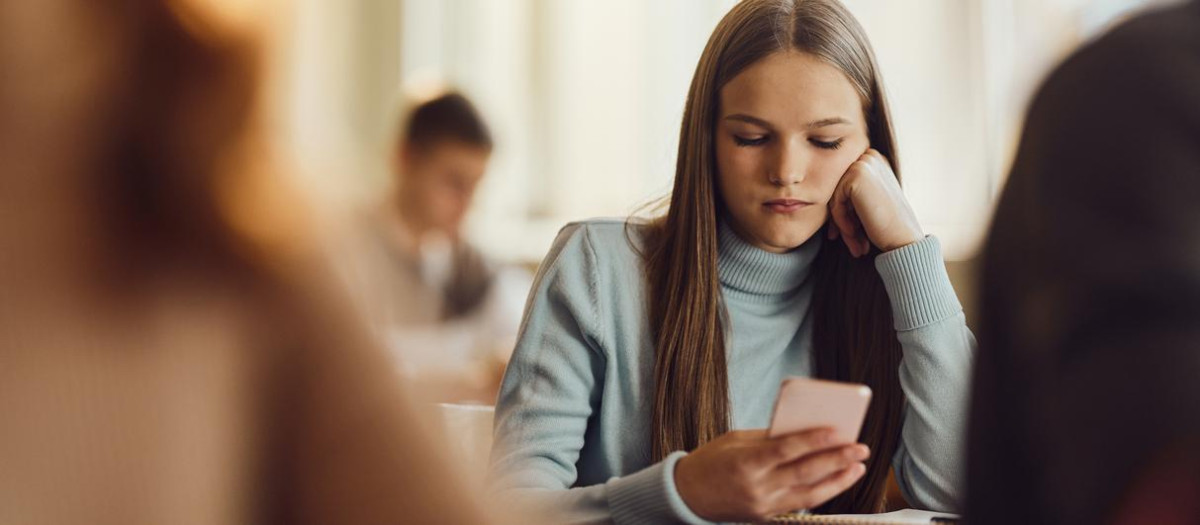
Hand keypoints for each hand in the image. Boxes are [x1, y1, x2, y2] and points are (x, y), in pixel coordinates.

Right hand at [674, 428, 869, 521]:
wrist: (688, 494)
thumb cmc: (711, 460)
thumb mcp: (736, 441)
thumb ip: (769, 438)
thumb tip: (804, 430)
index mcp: (746, 463)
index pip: (787, 450)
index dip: (814, 440)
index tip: (838, 431)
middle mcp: (757, 488)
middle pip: (805, 473)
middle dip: (836, 460)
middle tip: (860, 448)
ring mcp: (763, 506)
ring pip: (810, 494)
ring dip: (838, 480)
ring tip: (857, 467)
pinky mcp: (767, 517)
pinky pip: (800, 505)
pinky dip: (821, 492)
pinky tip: (836, 481)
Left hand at [827, 148, 923, 256]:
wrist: (904, 239)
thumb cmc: (887, 227)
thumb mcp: (866, 205)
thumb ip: (849, 195)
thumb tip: (816, 196)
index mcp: (874, 162)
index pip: (844, 185)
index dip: (844, 211)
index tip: (849, 234)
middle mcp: (870, 157)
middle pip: (838, 189)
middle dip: (841, 218)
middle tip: (851, 243)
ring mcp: (864, 163)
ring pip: (835, 196)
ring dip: (841, 223)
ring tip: (854, 244)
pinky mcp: (856, 174)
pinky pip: (835, 200)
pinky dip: (841, 220)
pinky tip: (854, 232)